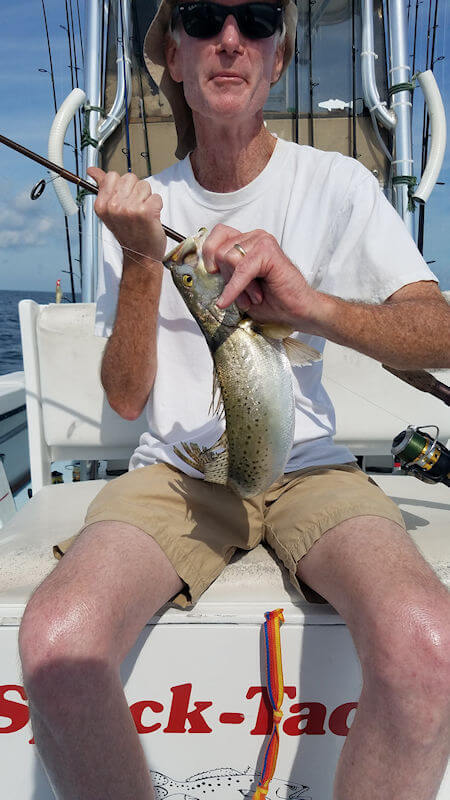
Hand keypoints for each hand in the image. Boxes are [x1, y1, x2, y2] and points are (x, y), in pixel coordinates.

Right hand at [87, 168, 166, 266]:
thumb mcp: (109, 210)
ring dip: (147, 198)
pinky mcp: (146, 212)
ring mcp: (129, 209)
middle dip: (136, 191)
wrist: (140, 254)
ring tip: (142, 214)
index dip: (122, 187)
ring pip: (144, 186)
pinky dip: (157, 206)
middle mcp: (113, 206)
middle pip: (130, 178)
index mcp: (101, 204)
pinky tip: (151, 218)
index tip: (124, 201)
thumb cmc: (128, 232)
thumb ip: (102, 187)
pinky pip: (156, 197)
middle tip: (135, 209)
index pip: (113, 176)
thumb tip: (92, 171)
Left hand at [202, 224, 316, 328]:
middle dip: (226, 278)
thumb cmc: (270, 301)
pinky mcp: (268, 252)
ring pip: (228, 259)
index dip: (208, 254)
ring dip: (236, 285)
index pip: (217, 235)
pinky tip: (228, 301)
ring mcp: (262, 241)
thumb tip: (202, 271)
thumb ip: (222, 275)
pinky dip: (234, 288)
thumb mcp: (236, 287)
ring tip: (253, 296)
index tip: (211, 273)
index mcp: (246, 242)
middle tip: (243, 295)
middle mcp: (254, 238)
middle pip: (219, 251)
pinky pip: (241, 269)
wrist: (296, 311)